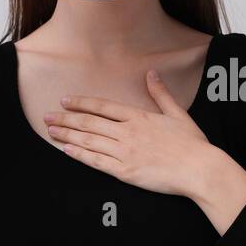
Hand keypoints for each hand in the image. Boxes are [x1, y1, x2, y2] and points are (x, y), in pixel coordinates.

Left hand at [43, 69, 216, 196]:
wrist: (199, 169)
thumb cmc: (192, 143)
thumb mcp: (178, 114)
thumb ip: (161, 94)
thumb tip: (151, 74)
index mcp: (139, 117)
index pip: (103, 106)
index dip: (81, 103)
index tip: (65, 100)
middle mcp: (128, 132)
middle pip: (90, 122)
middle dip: (66, 118)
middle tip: (46, 116)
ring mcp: (125, 152)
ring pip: (89, 140)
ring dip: (67, 134)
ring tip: (50, 130)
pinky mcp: (126, 171)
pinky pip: (96, 161)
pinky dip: (79, 154)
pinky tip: (67, 149)